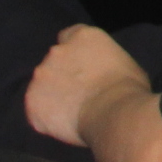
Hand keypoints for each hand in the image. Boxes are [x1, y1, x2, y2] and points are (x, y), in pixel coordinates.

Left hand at [22, 23, 147, 146]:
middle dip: (61, 75)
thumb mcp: (124, 63)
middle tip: (78, 94)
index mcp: (83, 36)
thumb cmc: (128, 88)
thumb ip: (105, 63)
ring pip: (42, 86)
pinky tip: (63, 125)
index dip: (73, 53)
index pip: (69, 36)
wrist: (114, 113)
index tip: (81, 68)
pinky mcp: (32, 101)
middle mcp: (57, 51)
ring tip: (71, 113)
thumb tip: (102, 75)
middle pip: (53, 61)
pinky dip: (46, 117)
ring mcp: (41, 75)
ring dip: (52, 96)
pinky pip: (36, 110)